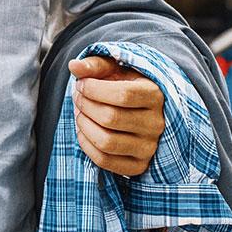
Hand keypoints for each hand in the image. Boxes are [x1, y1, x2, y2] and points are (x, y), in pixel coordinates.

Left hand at [68, 55, 164, 176]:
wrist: (138, 110)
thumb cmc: (123, 84)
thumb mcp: (113, 69)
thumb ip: (94, 65)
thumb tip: (74, 66)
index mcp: (155, 95)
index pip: (123, 95)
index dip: (93, 89)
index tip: (81, 84)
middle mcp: (157, 124)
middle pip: (110, 118)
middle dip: (85, 105)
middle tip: (78, 97)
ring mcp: (149, 147)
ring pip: (106, 142)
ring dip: (84, 125)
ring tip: (81, 113)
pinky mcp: (138, 166)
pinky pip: (104, 161)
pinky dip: (86, 145)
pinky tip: (84, 130)